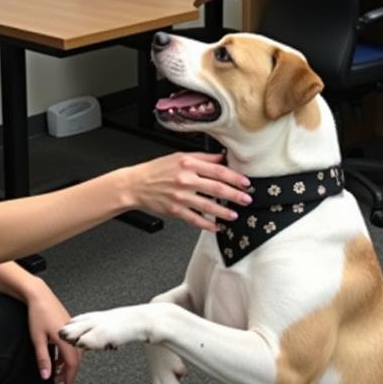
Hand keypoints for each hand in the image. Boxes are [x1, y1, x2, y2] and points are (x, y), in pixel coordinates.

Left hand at [24, 278, 80, 383]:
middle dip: (69, 371)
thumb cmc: (38, 313)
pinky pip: (71, 342)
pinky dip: (66, 352)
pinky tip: (57, 354)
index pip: (72, 363)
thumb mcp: (37, 339)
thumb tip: (46, 375)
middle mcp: (71, 333)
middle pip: (76, 358)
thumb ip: (43, 358)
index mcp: (65, 338)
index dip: (70, 376)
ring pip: (74, 350)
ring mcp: (70, 328)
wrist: (38, 294)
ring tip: (57, 369)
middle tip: (60, 381)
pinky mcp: (67, 324)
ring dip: (67, 362)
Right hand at [127, 152, 250, 231]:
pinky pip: (195, 219)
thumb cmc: (157, 170)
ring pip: (208, 206)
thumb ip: (202, 158)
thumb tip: (222, 158)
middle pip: (217, 188)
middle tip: (247, 199)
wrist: (136, 185)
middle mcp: (186, 180)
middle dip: (235, 195)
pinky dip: (207, 224)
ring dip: (224, 211)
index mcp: (188, 164)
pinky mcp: (175, 211)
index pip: (217, 170)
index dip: (234, 177)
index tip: (245, 182)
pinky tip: (216, 226)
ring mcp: (181, 197)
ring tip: (235, 214)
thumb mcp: (179, 157)